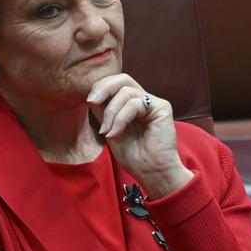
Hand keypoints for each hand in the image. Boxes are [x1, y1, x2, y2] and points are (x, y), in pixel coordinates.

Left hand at [87, 74, 193, 198]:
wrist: (151, 172)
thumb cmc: (133, 156)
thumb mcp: (110, 130)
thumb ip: (104, 112)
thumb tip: (91, 96)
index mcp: (132, 104)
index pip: (116, 84)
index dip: (101, 88)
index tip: (88, 102)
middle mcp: (144, 100)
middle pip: (122, 78)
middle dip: (103, 88)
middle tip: (91, 101)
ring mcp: (153, 102)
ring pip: (125, 91)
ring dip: (111, 112)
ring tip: (107, 132)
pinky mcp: (162, 107)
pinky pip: (134, 103)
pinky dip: (121, 118)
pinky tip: (116, 134)